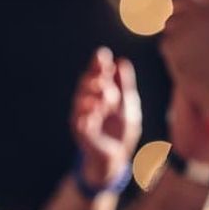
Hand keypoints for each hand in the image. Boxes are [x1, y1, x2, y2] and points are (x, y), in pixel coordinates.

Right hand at [71, 48, 141, 186]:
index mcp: (101, 93)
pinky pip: (80, 118)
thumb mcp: (128, 103)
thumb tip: (122, 61)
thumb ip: (125, 84)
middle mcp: (89, 101)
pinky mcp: (81, 130)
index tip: (102, 54)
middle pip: (86, 83)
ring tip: (107, 95)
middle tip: (104, 77)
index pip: (97, 74)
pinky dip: (88, 113)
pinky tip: (97, 109)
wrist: (118, 155)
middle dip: (94, 78)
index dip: (98, 64)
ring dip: (92, 95)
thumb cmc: (122, 128)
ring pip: (80, 98)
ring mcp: (82, 116)